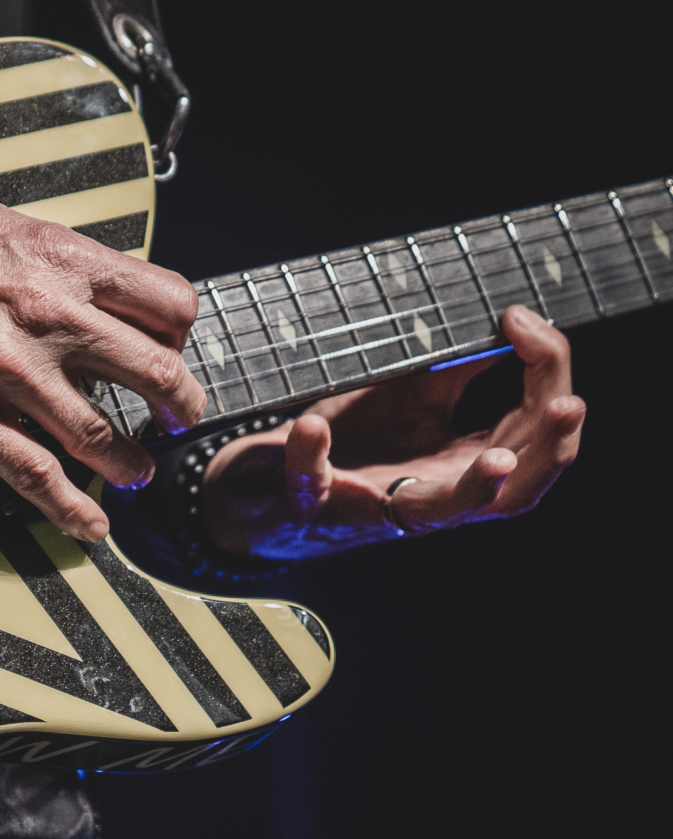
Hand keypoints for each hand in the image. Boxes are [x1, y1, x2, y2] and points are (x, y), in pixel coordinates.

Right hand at [0, 200, 204, 541]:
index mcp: (59, 260)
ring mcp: (4, 369)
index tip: (174, 354)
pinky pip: (31, 472)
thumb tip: (90, 291)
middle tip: (179, 423)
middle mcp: (45, 313)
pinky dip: (69, 507)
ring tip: (137, 474)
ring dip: (131, 464)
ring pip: (100, 433)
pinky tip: (89, 523)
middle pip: (155, 371)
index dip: (181, 337)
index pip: (166, 301)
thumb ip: (53, 263)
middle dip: (180, 407)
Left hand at [200, 305, 584, 557]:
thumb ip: (455, 372)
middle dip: (549, 449)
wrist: (272, 484)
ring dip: (475, 486)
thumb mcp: (410, 400)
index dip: (548, 381)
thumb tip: (506, 326)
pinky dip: (309, 455)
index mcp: (462, 467)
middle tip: (566, 405)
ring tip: (498, 457)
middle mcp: (433, 497)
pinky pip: (312, 484)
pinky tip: (312, 426)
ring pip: (441, 512)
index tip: (527, 325)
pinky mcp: (311, 504)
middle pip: (515, 490)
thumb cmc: (352, 445)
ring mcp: (375, 508)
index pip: (535, 438)